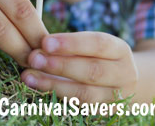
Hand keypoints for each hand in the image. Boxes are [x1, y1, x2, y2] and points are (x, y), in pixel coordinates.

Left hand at [21, 32, 137, 102]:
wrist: (120, 80)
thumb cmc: (98, 56)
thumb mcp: (92, 46)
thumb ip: (71, 45)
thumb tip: (40, 46)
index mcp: (120, 50)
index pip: (98, 44)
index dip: (71, 43)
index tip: (45, 42)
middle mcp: (125, 74)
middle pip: (93, 70)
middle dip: (60, 65)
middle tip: (34, 58)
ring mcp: (118, 97)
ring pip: (85, 93)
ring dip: (53, 84)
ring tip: (29, 76)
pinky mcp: (106, 112)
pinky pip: (80, 107)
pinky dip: (58, 97)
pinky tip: (39, 88)